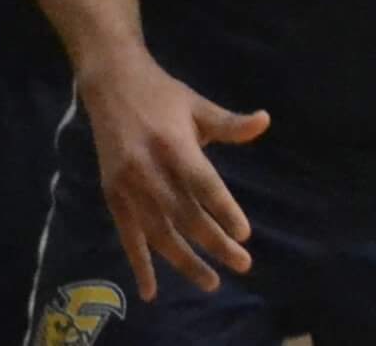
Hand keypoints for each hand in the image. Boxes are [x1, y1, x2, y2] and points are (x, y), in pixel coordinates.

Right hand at [78, 50, 267, 300]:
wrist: (111, 85)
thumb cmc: (163, 95)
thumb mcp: (198, 104)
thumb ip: (229, 123)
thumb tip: (264, 121)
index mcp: (173, 144)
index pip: (203, 184)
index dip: (223, 210)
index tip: (244, 234)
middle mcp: (148, 169)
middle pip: (185, 215)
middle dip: (214, 243)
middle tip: (243, 264)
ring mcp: (127, 185)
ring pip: (158, 232)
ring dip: (185, 260)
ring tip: (211, 281)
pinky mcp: (111, 195)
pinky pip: (128, 235)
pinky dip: (140, 263)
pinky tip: (152, 290)